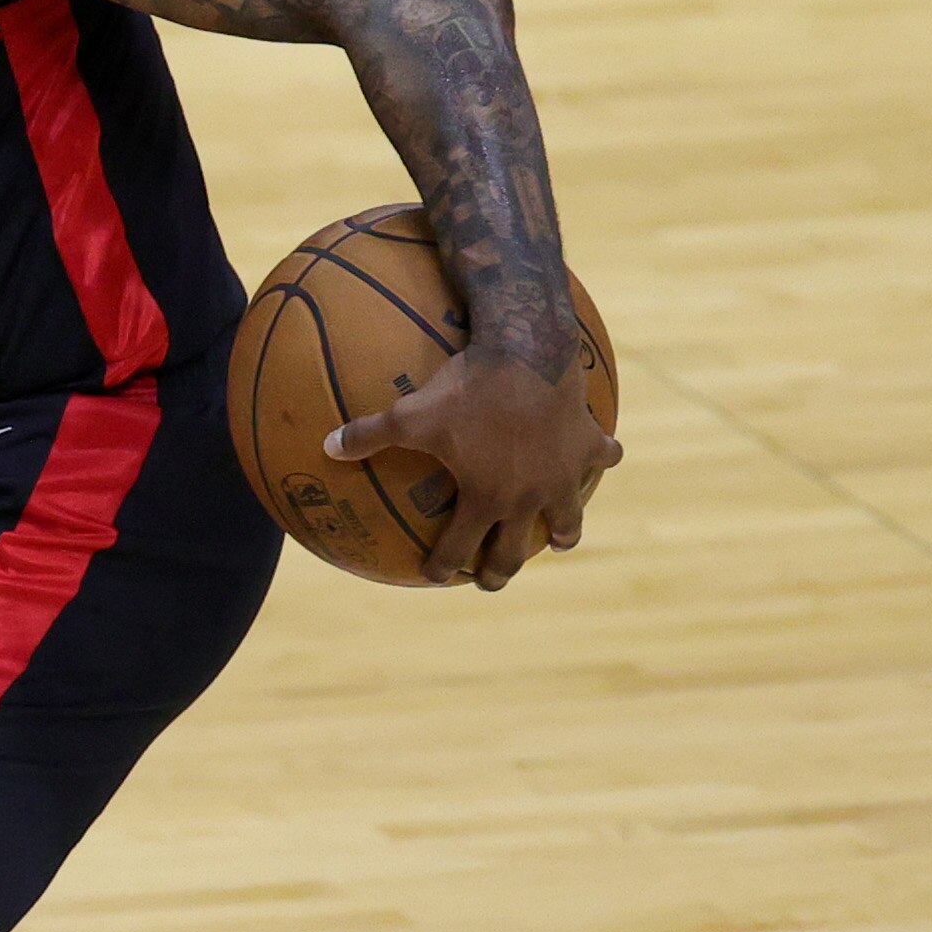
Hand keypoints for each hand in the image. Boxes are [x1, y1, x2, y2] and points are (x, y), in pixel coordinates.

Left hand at [323, 345, 616, 589]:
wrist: (529, 351)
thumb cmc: (466, 387)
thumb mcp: (409, 413)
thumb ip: (368, 434)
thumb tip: (326, 445)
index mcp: (485, 498)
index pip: (459, 548)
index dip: (444, 566)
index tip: (434, 576)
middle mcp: (529, 496)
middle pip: (514, 550)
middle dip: (500, 571)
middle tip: (490, 580)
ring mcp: (565, 474)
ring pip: (569, 517)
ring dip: (564, 531)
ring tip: (560, 538)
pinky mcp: (591, 444)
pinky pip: (604, 456)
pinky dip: (604, 458)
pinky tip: (605, 456)